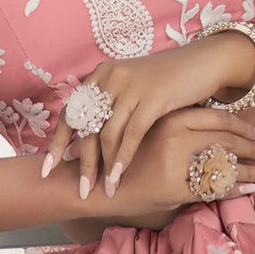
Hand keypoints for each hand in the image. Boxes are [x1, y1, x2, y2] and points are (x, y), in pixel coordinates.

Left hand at [41, 26, 254, 200]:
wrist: (205, 63)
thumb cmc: (171, 82)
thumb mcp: (134, 89)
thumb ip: (113, 107)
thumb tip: (92, 140)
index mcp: (101, 75)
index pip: (71, 111)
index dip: (58, 142)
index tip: (49, 168)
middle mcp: (110, 77)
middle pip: (85, 126)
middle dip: (81, 162)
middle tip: (79, 189)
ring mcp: (130, 86)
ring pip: (106, 133)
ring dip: (102, 166)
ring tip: (102, 190)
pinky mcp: (152, 97)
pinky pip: (131, 133)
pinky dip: (123, 158)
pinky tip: (119, 176)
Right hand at [96, 103, 254, 226]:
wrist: (94, 181)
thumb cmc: (123, 157)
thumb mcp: (150, 131)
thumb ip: (178, 128)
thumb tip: (210, 130)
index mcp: (171, 118)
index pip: (218, 119)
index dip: (244, 127)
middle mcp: (175, 137)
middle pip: (227, 142)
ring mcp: (174, 163)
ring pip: (225, 166)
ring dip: (252, 170)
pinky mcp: (172, 188)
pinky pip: (212, 189)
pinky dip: (235, 189)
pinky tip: (250, 189)